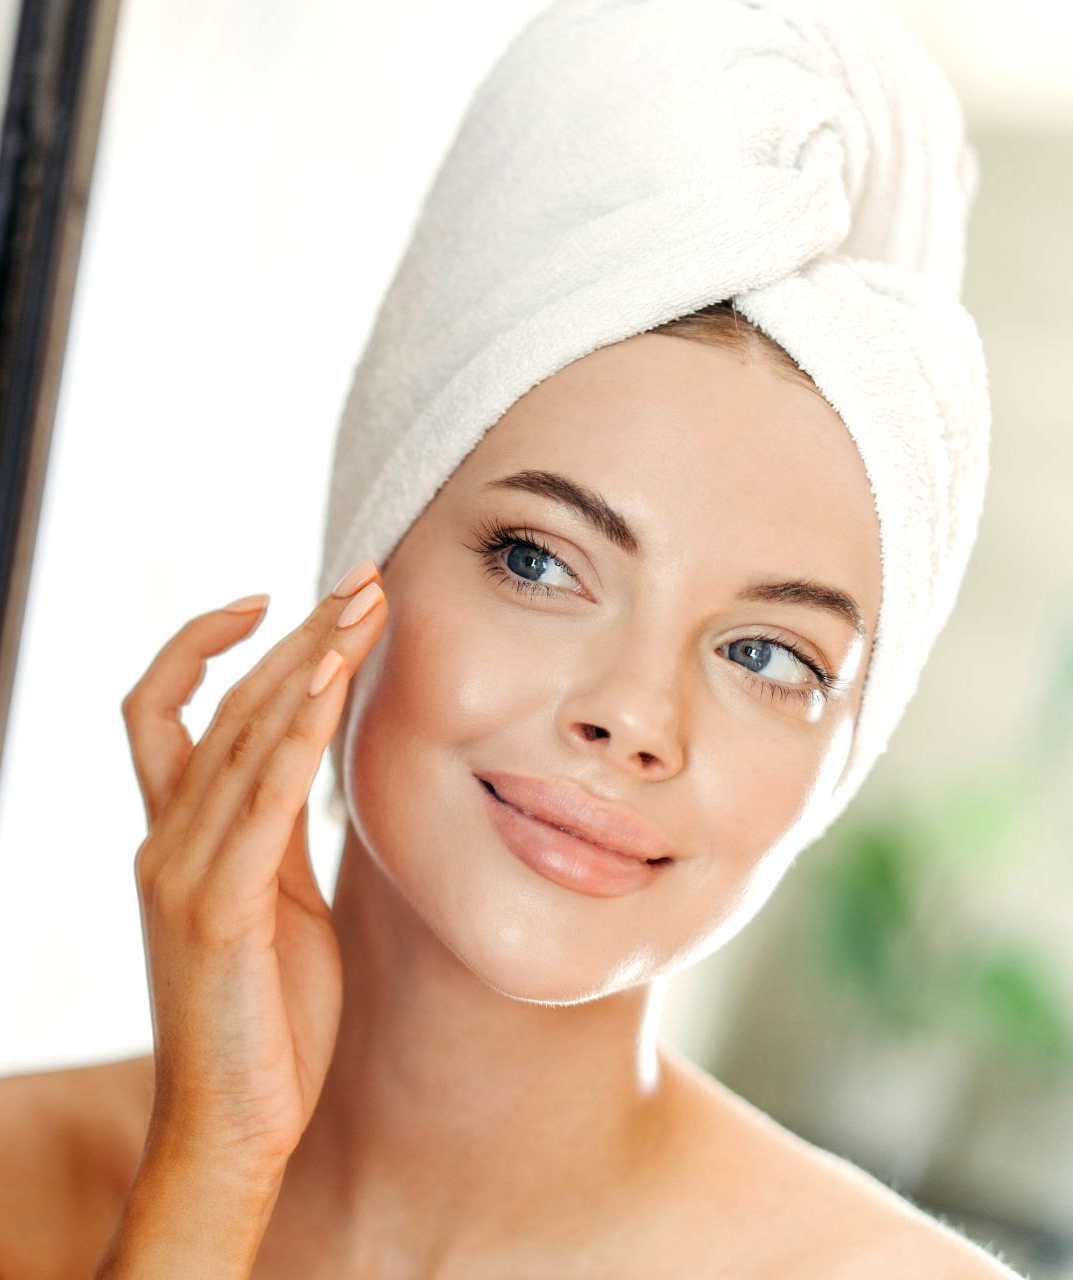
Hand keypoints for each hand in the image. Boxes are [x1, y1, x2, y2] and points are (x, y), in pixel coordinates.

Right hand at [121, 560, 385, 1176]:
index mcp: (179, 836)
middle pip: (224, 702)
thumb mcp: (275, 899)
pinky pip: (260, 797)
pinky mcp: (216, 908)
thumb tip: (312, 761)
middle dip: (296, 633)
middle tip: (363, 580)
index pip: (167, 708)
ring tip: (365, 604)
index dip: (205, 642)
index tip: (272, 599)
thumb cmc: (266, 1014)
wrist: (235, 1123)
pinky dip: (296, 730)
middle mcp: (167, 839)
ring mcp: (183, 870)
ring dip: (309, 659)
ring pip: (240, 732)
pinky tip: (335, 680)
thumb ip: (276, 830)